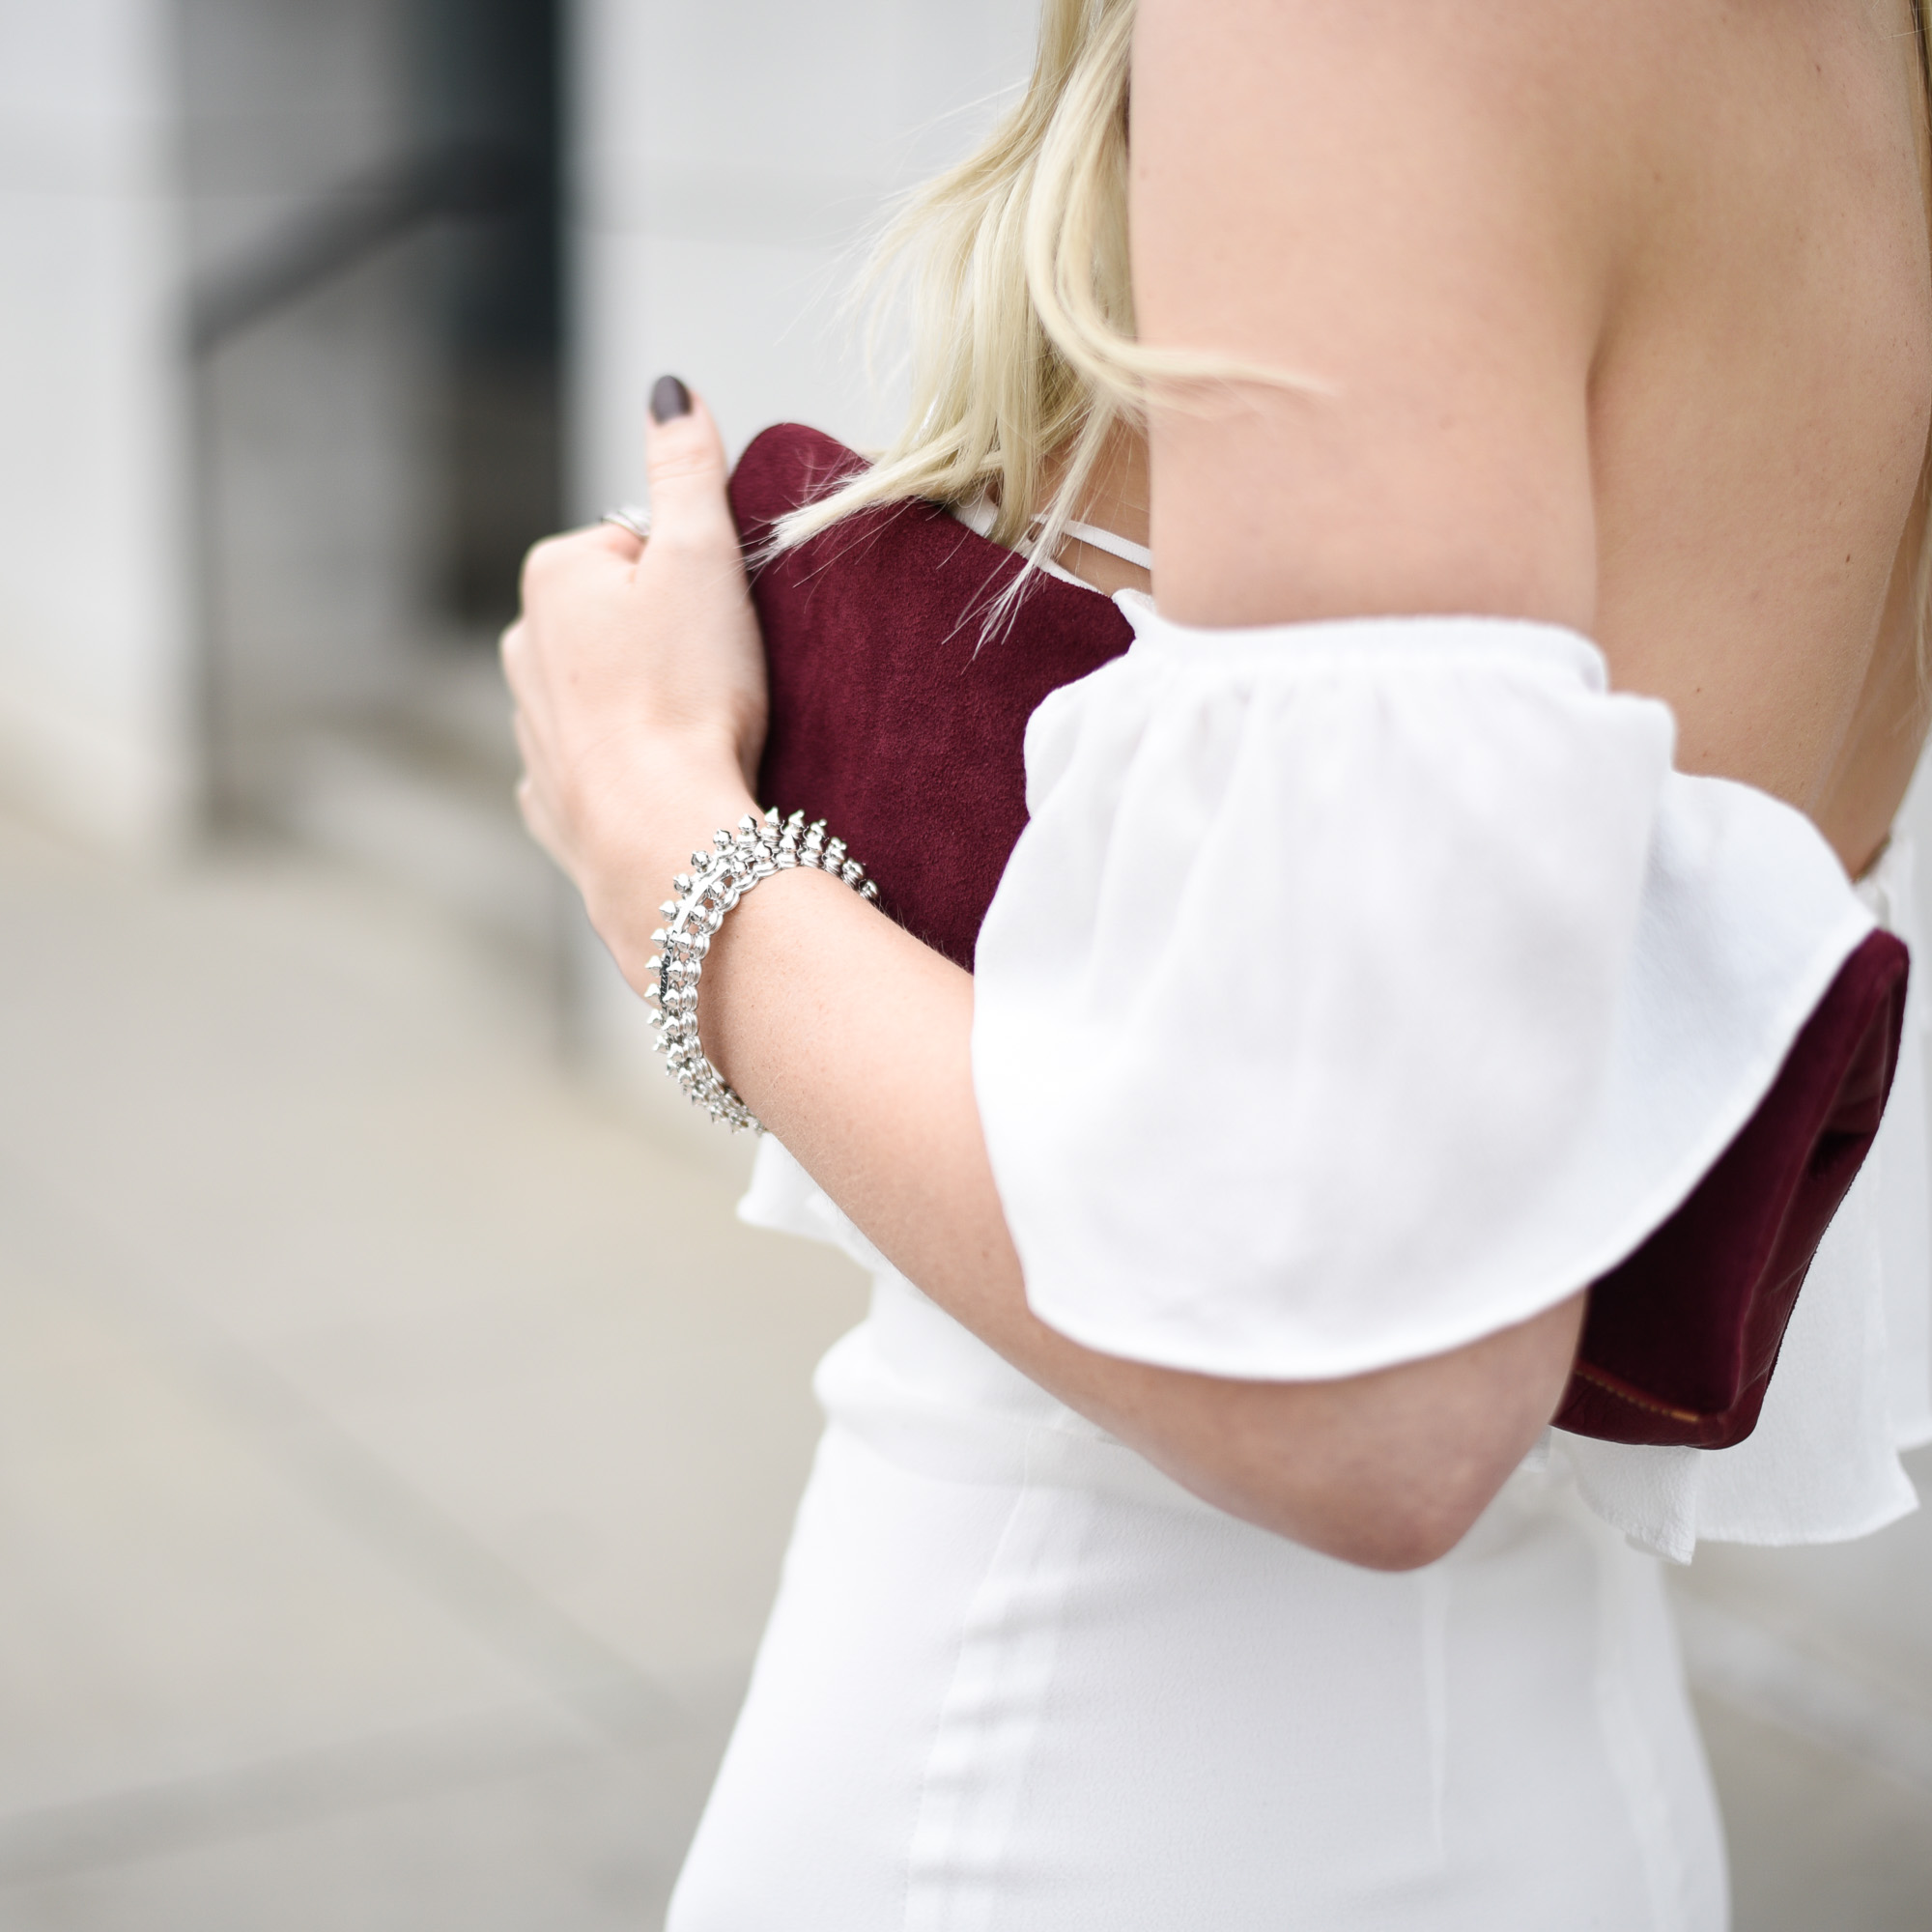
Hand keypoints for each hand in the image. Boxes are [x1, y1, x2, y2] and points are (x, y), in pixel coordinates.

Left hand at [502, 380, 764, 971]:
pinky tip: (666, 782)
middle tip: (721, 679)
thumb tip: (669, 389)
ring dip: (653, 703)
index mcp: (552, 577)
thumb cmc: (687, 696)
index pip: (642, 544)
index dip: (699, 577)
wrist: (662, 837)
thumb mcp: (703, 558)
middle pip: (621, 618)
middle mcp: (522, 647)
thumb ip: (686, 468)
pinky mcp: (554, 804)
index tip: (722, 622)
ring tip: (702, 734)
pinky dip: (630, 770)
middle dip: (671, 639)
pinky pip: (598, 768)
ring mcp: (532, 731)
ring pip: (608, 692)